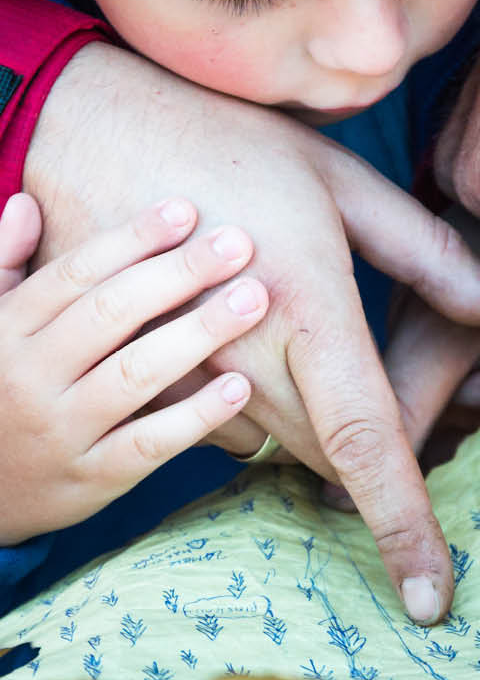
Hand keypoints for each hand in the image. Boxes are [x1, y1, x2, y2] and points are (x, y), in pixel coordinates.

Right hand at [0, 195, 265, 543]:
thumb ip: (4, 266)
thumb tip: (28, 201)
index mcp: (4, 331)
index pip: (73, 274)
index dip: (132, 238)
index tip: (185, 209)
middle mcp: (27, 377)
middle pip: (110, 313)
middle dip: (179, 273)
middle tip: (239, 243)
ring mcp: (59, 430)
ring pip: (135, 374)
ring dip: (200, 333)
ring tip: (254, 300)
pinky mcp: (90, 478)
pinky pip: (149, 443)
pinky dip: (196, 415)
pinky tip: (240, 386)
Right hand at [26, 43, 479, 622]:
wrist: (86, 125)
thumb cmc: (227, 143)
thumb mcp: (342, 185)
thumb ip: (427, 255)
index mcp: (307, 309)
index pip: (368, 443)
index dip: (405, 527)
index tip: (430, 597)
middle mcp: (241, 357)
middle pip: (330, 458)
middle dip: (376, 455)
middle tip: (413, 396)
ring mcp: (181, 373)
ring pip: (278, 447)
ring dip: (315, 427)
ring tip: (317, 346)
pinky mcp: (142, 376)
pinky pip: (220, 429)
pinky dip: (260, 408)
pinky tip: (266, 344)